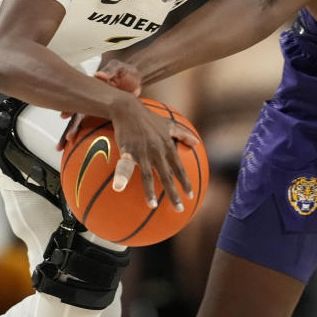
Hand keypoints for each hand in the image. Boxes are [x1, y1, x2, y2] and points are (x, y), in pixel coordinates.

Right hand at [56, 59, 143, 145]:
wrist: (135, 80)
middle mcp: (91, 102)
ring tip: (64, 148)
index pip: (78, 101)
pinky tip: (82, 147)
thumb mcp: (119, 68)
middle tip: (66, 140)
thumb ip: (110, 71)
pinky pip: (96, 128)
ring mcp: (97, 110)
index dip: (70, 108)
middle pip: (77, 116)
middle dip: (70, 128)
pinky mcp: (107, 116)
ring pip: (83, 123)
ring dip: (74, 134)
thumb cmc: (125, 73)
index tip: (63, 116)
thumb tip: (99, 75)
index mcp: (92, 91)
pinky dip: (89, 138)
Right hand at [109, 94, 198, 210]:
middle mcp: (157, 151)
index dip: (185, 182)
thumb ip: (183, 134)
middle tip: (179, 209)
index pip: (179, 168)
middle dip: (174, 194)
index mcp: (167, 147)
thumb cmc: (148, 117)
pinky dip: (122, 177)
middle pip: (167, 176)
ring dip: (150, 192)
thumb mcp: (168, 123)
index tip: (191, 195)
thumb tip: (197, 142)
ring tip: (153, 206)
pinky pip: (125, 167)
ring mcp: (143, 152)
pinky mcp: (128, 150)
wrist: (128, 108)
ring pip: (148, 176)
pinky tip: (119, 188)